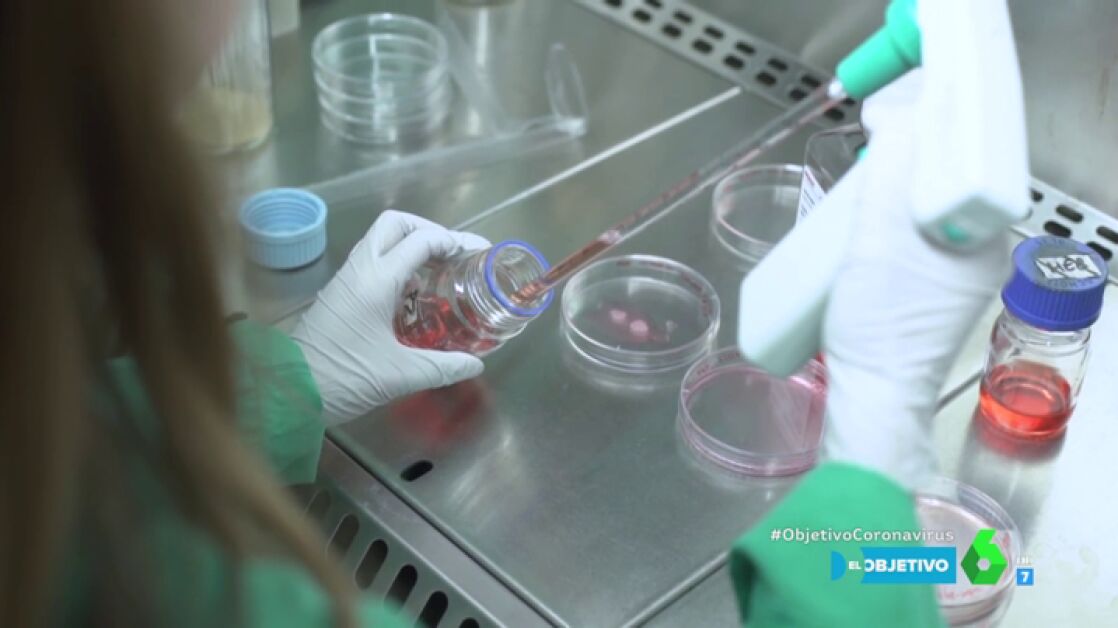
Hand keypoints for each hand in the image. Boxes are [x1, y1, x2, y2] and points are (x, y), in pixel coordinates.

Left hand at [291, 210, 490, 424]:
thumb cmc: (344, 377)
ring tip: (440, 272)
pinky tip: (415, 294)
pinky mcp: (339, 294)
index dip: (452, 240)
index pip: (420, 239)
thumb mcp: (400, 376)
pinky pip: (372, 262)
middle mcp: (359, 270)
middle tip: (452, 254)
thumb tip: (475, 365)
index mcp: (375, 281)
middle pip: (395, 224)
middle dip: (428, 230)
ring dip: (411, 247)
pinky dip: (397, 265)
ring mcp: (346, 280)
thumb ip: (443, 367)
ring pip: (380, 241)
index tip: (475, 255)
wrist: (290, 392)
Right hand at [821, 71, 1012, 489]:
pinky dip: (883, 225)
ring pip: (920, 212)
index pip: (962, 161)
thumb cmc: (878, 326)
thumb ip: (891, 170)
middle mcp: (979, 254)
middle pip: (937, 185)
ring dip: (885, 196)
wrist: (871, 397)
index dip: (923, 133)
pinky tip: (855, 228)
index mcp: (986, 235)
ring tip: (849, 197)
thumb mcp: (878, 234)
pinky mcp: (925, 296)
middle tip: (857, 169)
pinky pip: (909, 240)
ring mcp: (953, 278)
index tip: (882, 125)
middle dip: (896, 167)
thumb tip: (896, 114)